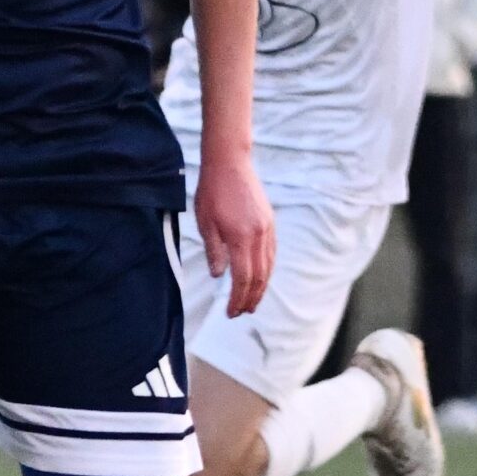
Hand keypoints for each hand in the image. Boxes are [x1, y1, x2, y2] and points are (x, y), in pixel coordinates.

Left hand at [194, 152, 275, 317]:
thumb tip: (219, 276)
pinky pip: (271, 253)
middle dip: (251, 298)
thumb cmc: (212, 191)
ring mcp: (267, 229)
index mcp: (241, 238)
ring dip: (261, 287)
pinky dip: (267, 270)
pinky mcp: (269, 223)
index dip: (237, 298)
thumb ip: (214, 251)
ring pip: (269, 267)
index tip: (231, 312)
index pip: (243, 278)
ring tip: (252, 302)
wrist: (230, 163)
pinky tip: (260, 277)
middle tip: (241, 312)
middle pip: (260, 277)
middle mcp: (259, 236)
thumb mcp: (205, 223)